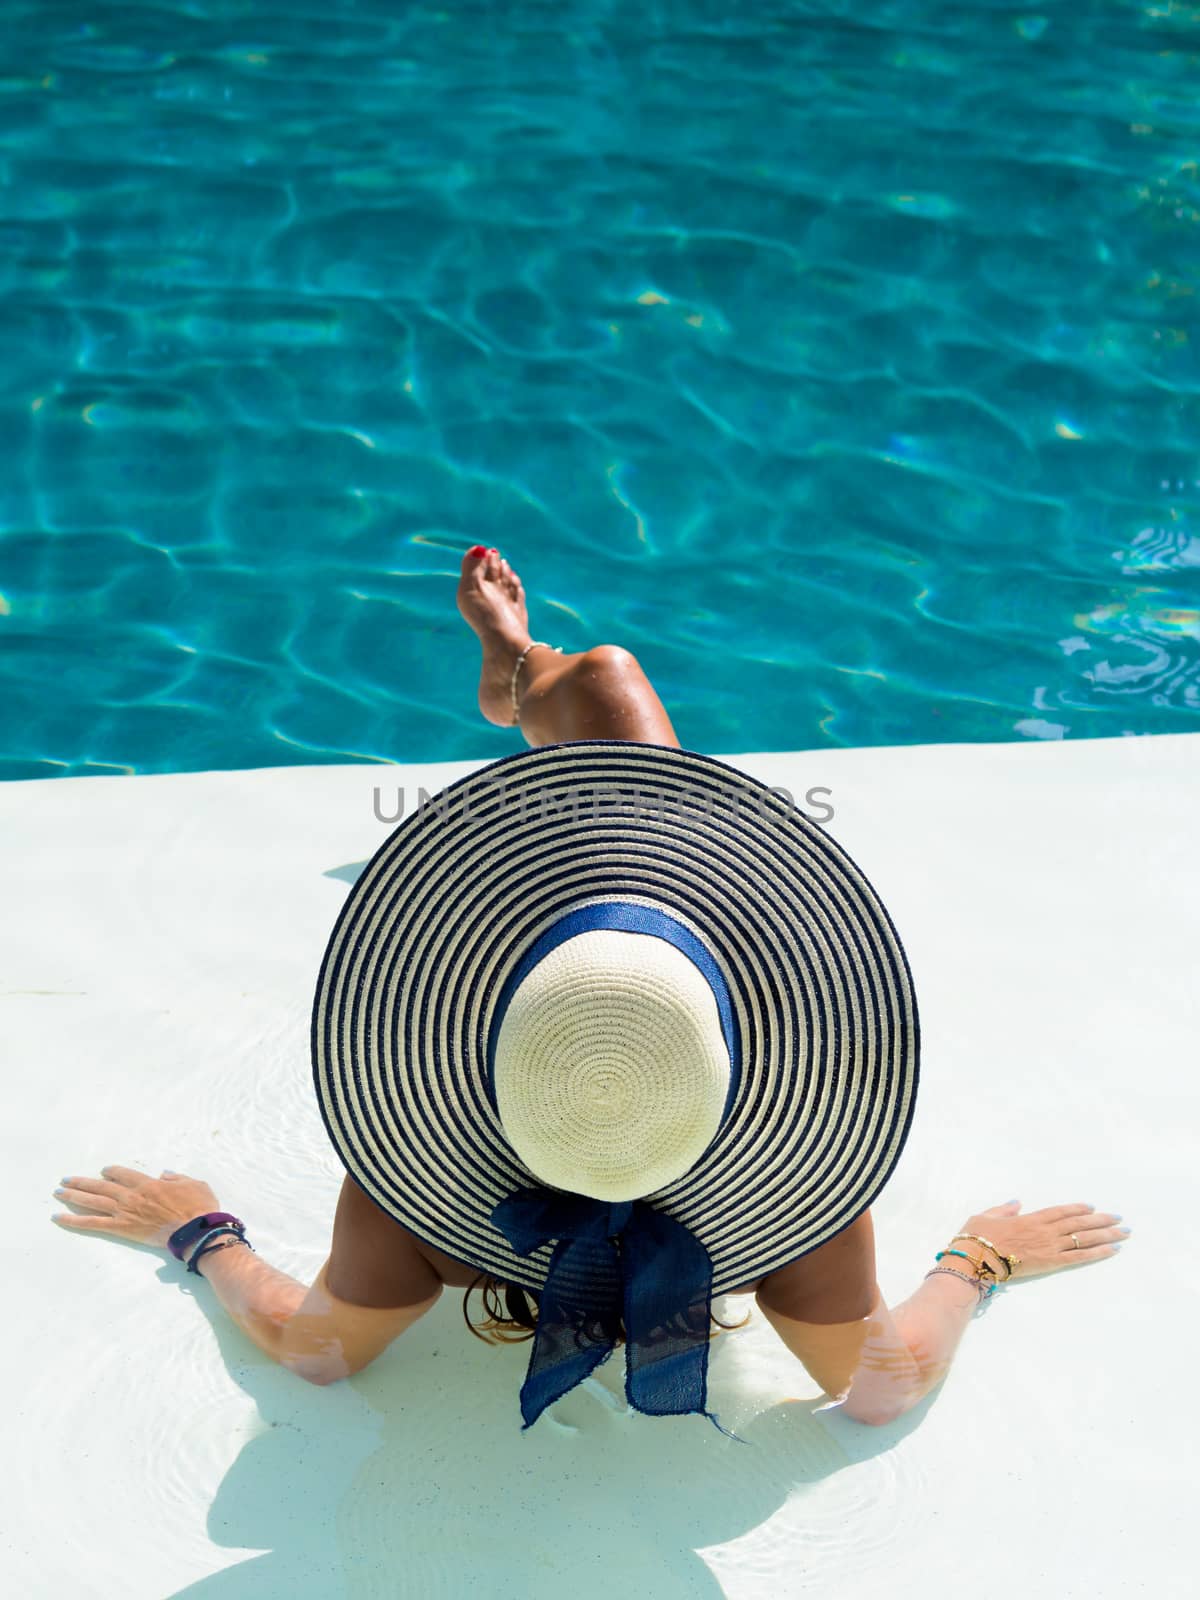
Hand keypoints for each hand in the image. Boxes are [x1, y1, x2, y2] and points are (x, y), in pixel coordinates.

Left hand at [52, 1165, 221, 1250]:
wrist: (195, 1230)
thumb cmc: (198, 1207)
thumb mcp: (194, 1184)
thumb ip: (177, 1178)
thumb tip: (165, 1175)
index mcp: (148, 1183)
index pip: (122, 1174)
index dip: (111, 1172)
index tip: (103, 1172)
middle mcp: (131, 1195)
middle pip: (100, 1186)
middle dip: (82, 1182)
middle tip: (66, 1180)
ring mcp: (124, 1212)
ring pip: (92, 1201)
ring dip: (73, 1196)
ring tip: (58, 1192)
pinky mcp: (121, 1228)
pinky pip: (92, 1224)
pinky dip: (74, 1220)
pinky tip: (59, 1217)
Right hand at [955, 1200, 1125, 1281]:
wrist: (976, 1258)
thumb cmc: (977, 1237)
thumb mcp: (986, 1216)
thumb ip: (1004, 1210)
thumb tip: (1017, 1203)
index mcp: (1031, 1218)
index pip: (1061, 1211)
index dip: (1079, 1209)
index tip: (1094, 1208)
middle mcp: (1045, 1230)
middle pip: (1079, 1223)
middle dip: (1101, 1220)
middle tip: (1120, 1219)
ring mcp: (1049, 1247)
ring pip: (1083, 1238)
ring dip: (1106, 1235)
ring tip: (1124, 1233)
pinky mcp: (1050, 1263)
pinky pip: (1079, 1257)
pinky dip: (1097, 1253)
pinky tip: (1112, 1250)